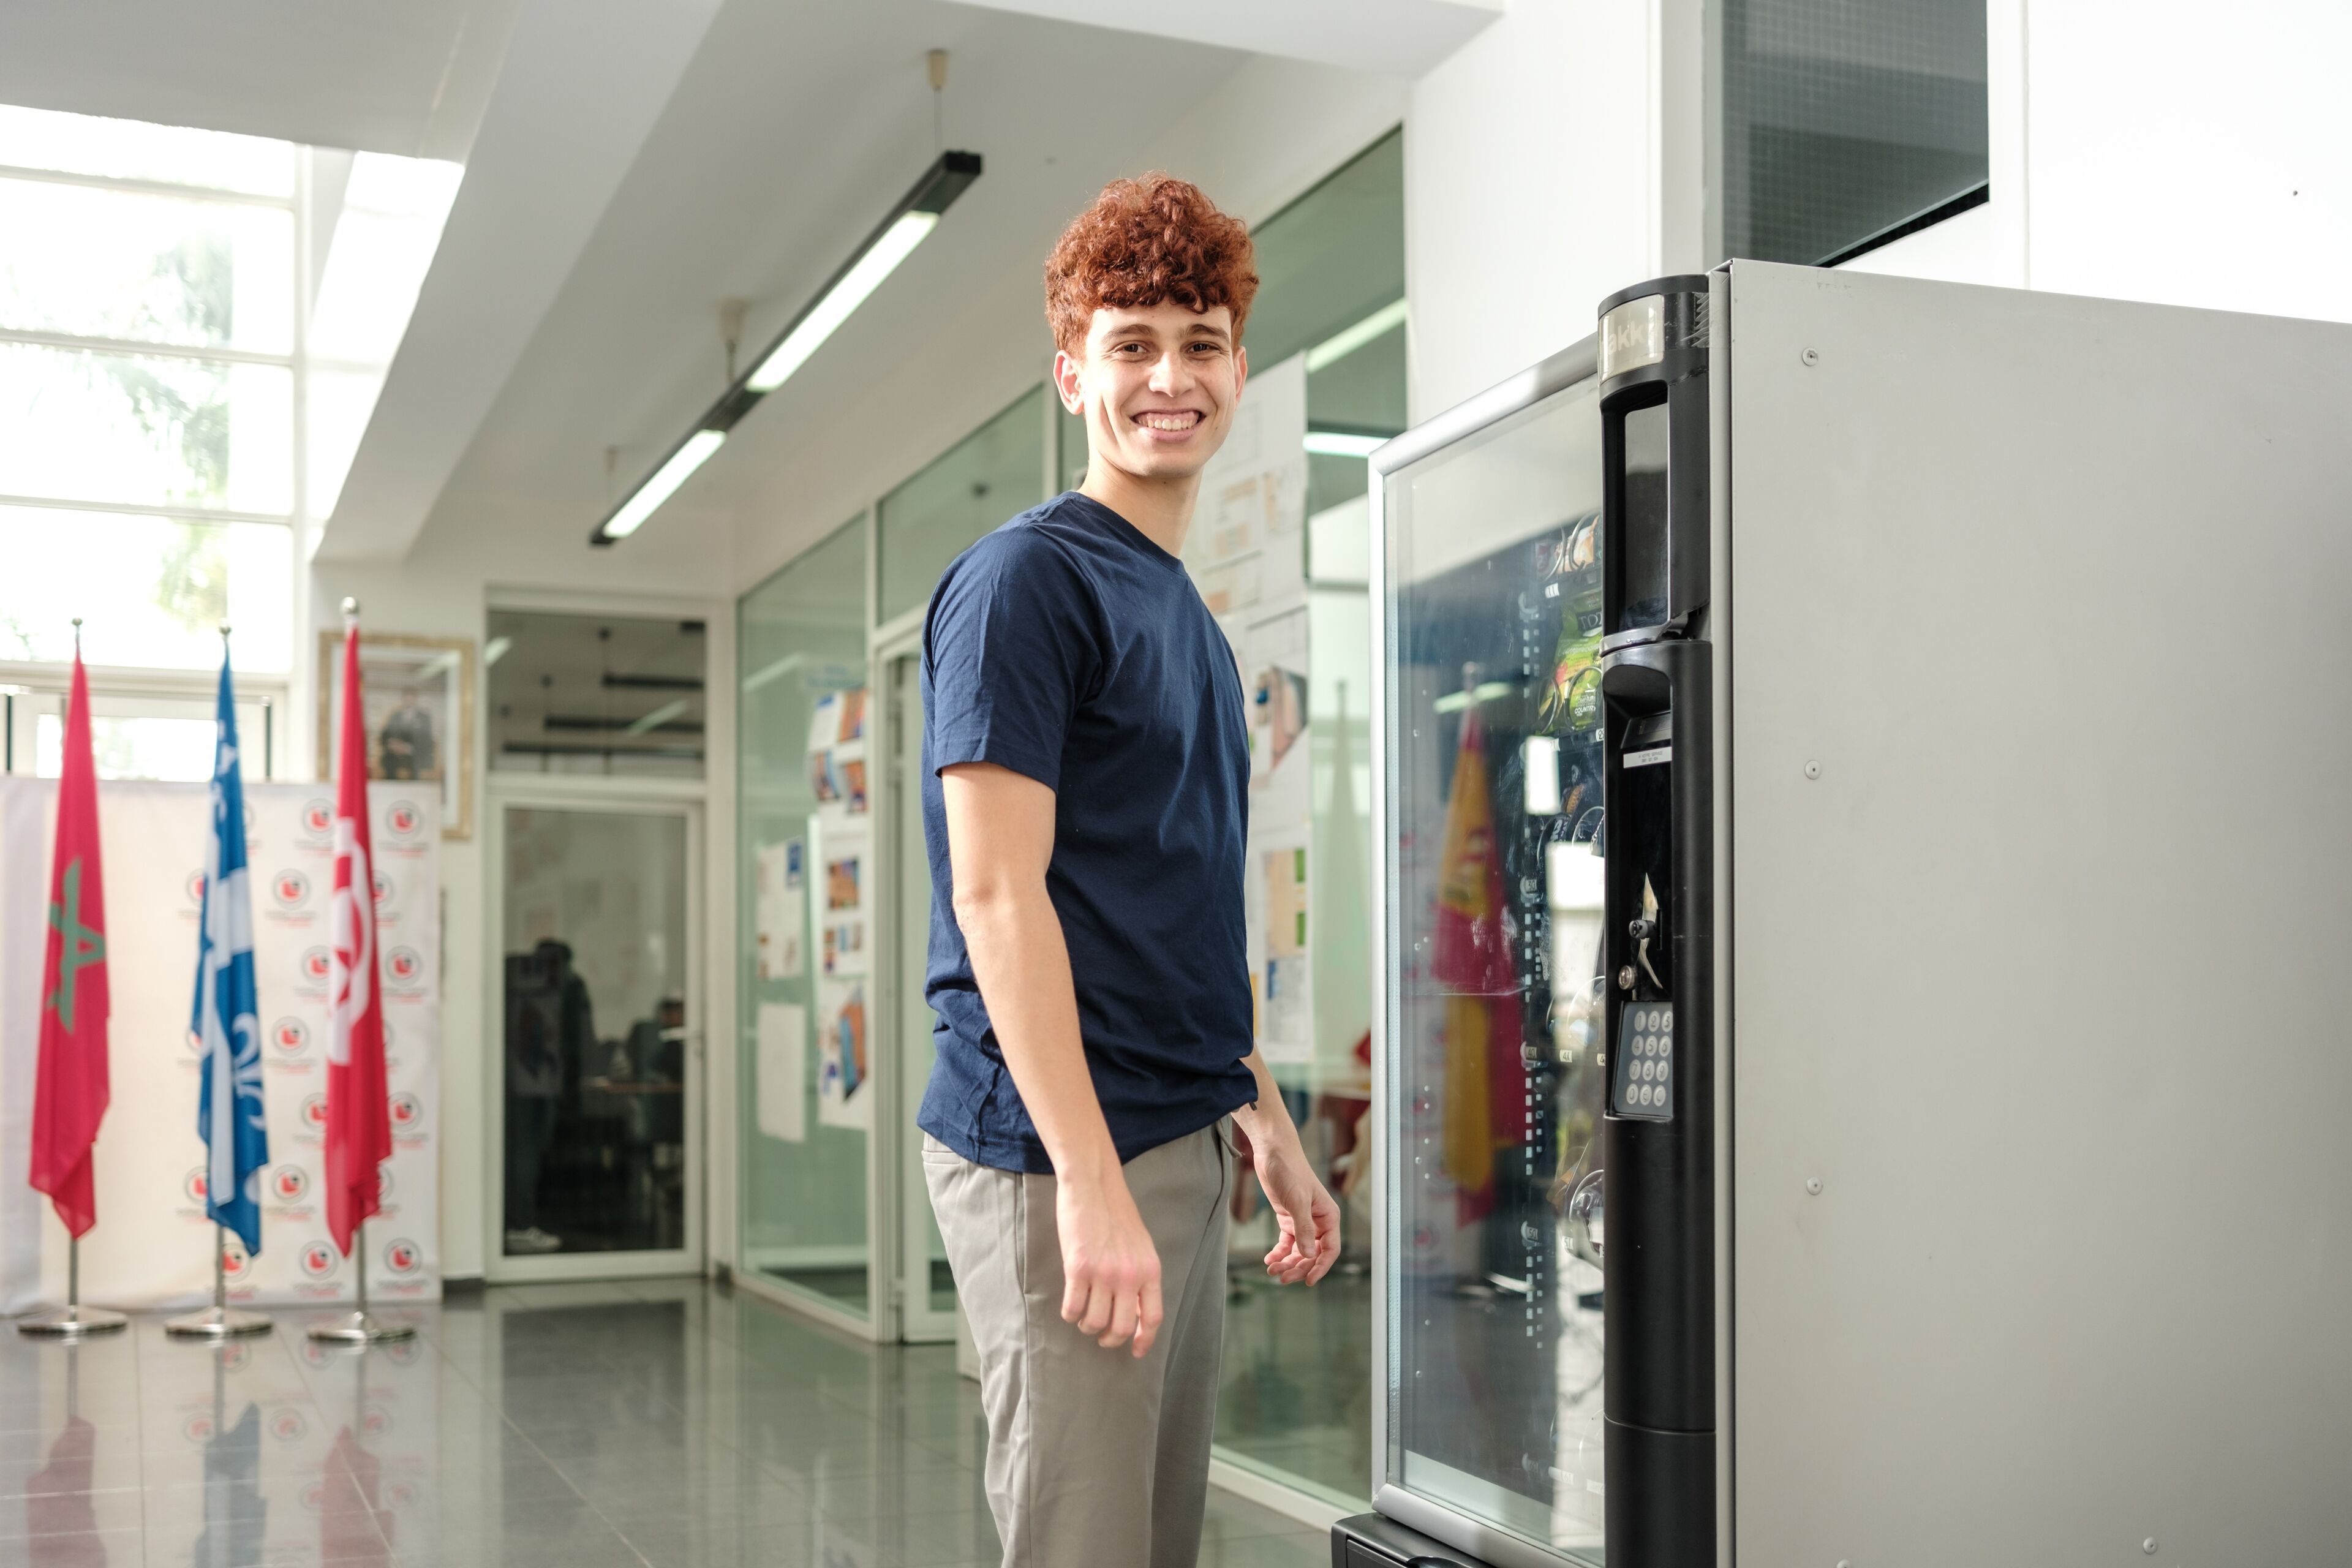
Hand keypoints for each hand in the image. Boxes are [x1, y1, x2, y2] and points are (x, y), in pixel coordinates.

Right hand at [1055, 1166, 1163, 1355]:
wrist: (1093, 1185)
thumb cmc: (1116, 1213)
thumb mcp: (1141, 1245)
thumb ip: (1141, 1275)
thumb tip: (1135, 1309)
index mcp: (1150, 1270)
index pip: (1152, 1317)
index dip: (1143, 1340)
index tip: (1135, 1351)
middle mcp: (1130, 1275)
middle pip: (1120, 1327)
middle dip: (1109, 1339)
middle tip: (1101, 1336)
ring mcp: (1104, 1273)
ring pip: (1094, 1322)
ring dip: (1087, 1325)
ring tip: (1083, 1317)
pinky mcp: (1078, 1268)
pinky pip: (1072, 1307)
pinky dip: (1070, 1313)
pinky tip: (1070, 1307)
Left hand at [1250, 1130, 1341, 1285]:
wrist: (1273, 1152)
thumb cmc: (1290, 1171)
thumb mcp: (1297, 1201)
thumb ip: (1303, 1229)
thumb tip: (1309, 1255)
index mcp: (1328, 1217)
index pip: (1330, 1250)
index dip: (1320, 1267)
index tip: (1308, 1281)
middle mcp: (1318, 1222)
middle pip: (1313, 1254)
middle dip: (1299, 1267)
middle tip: (1283, 1277)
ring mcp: (1303, 1221)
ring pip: (1299, 1250)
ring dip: (1287, 1262)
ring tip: (1272, 1269)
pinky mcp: (1288, 1218)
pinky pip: (1287, 1242)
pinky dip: (1279, 1252)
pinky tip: (1270, 1259)